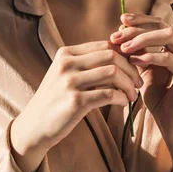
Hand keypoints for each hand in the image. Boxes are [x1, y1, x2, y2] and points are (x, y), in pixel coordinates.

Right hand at [19, 39, 143, 151]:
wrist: (34, 126)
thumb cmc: (56, 99)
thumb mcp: (66, 74)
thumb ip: (87, 63)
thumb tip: (121, 55)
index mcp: (66, 53)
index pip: (104, 45)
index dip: (125, 55)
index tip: (134, 68)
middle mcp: (67, 63)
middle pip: (111, 56)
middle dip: (131, 69)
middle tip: (138, 82)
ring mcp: (70, 82)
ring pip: (112, 72)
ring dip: (129, 84)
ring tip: (133, 94)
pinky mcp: (75, 102)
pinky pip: (108, 94)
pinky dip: (121, 97)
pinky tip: (123, 102)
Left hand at [110, 13, 172, 144]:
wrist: (170, 122)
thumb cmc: (157, 94)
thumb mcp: (144, 66)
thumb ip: (138, 48)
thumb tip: (121, 28)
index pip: (160, 23)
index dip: (140, 19)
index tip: (121, 20)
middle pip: (163, 27)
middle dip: (137, 29)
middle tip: (116, 36)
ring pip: (168, 37)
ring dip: (142, 40)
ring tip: (123, 48)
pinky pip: (169, 58)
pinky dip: (150, 56)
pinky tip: (133, 60)